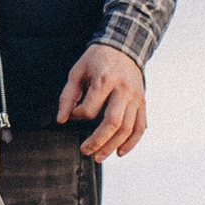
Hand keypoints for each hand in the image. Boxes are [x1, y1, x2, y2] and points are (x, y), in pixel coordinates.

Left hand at [59, 42, 145, 157]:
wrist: (123, 47)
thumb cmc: (97, 59)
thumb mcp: (77, 71)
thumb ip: (68, 96)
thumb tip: (61, 119)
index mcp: (105, 80)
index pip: (90, 108)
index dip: (78, 115)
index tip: (73, 113)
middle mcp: (123, 90)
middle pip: (113, 122)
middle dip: (98, 141)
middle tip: (85, 151)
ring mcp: (136, 97)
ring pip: (127, 128)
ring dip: (113, 146)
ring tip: (99, 156)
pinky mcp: (142, 102)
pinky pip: (140, 126)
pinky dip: (132, 142)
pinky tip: (120, 152)